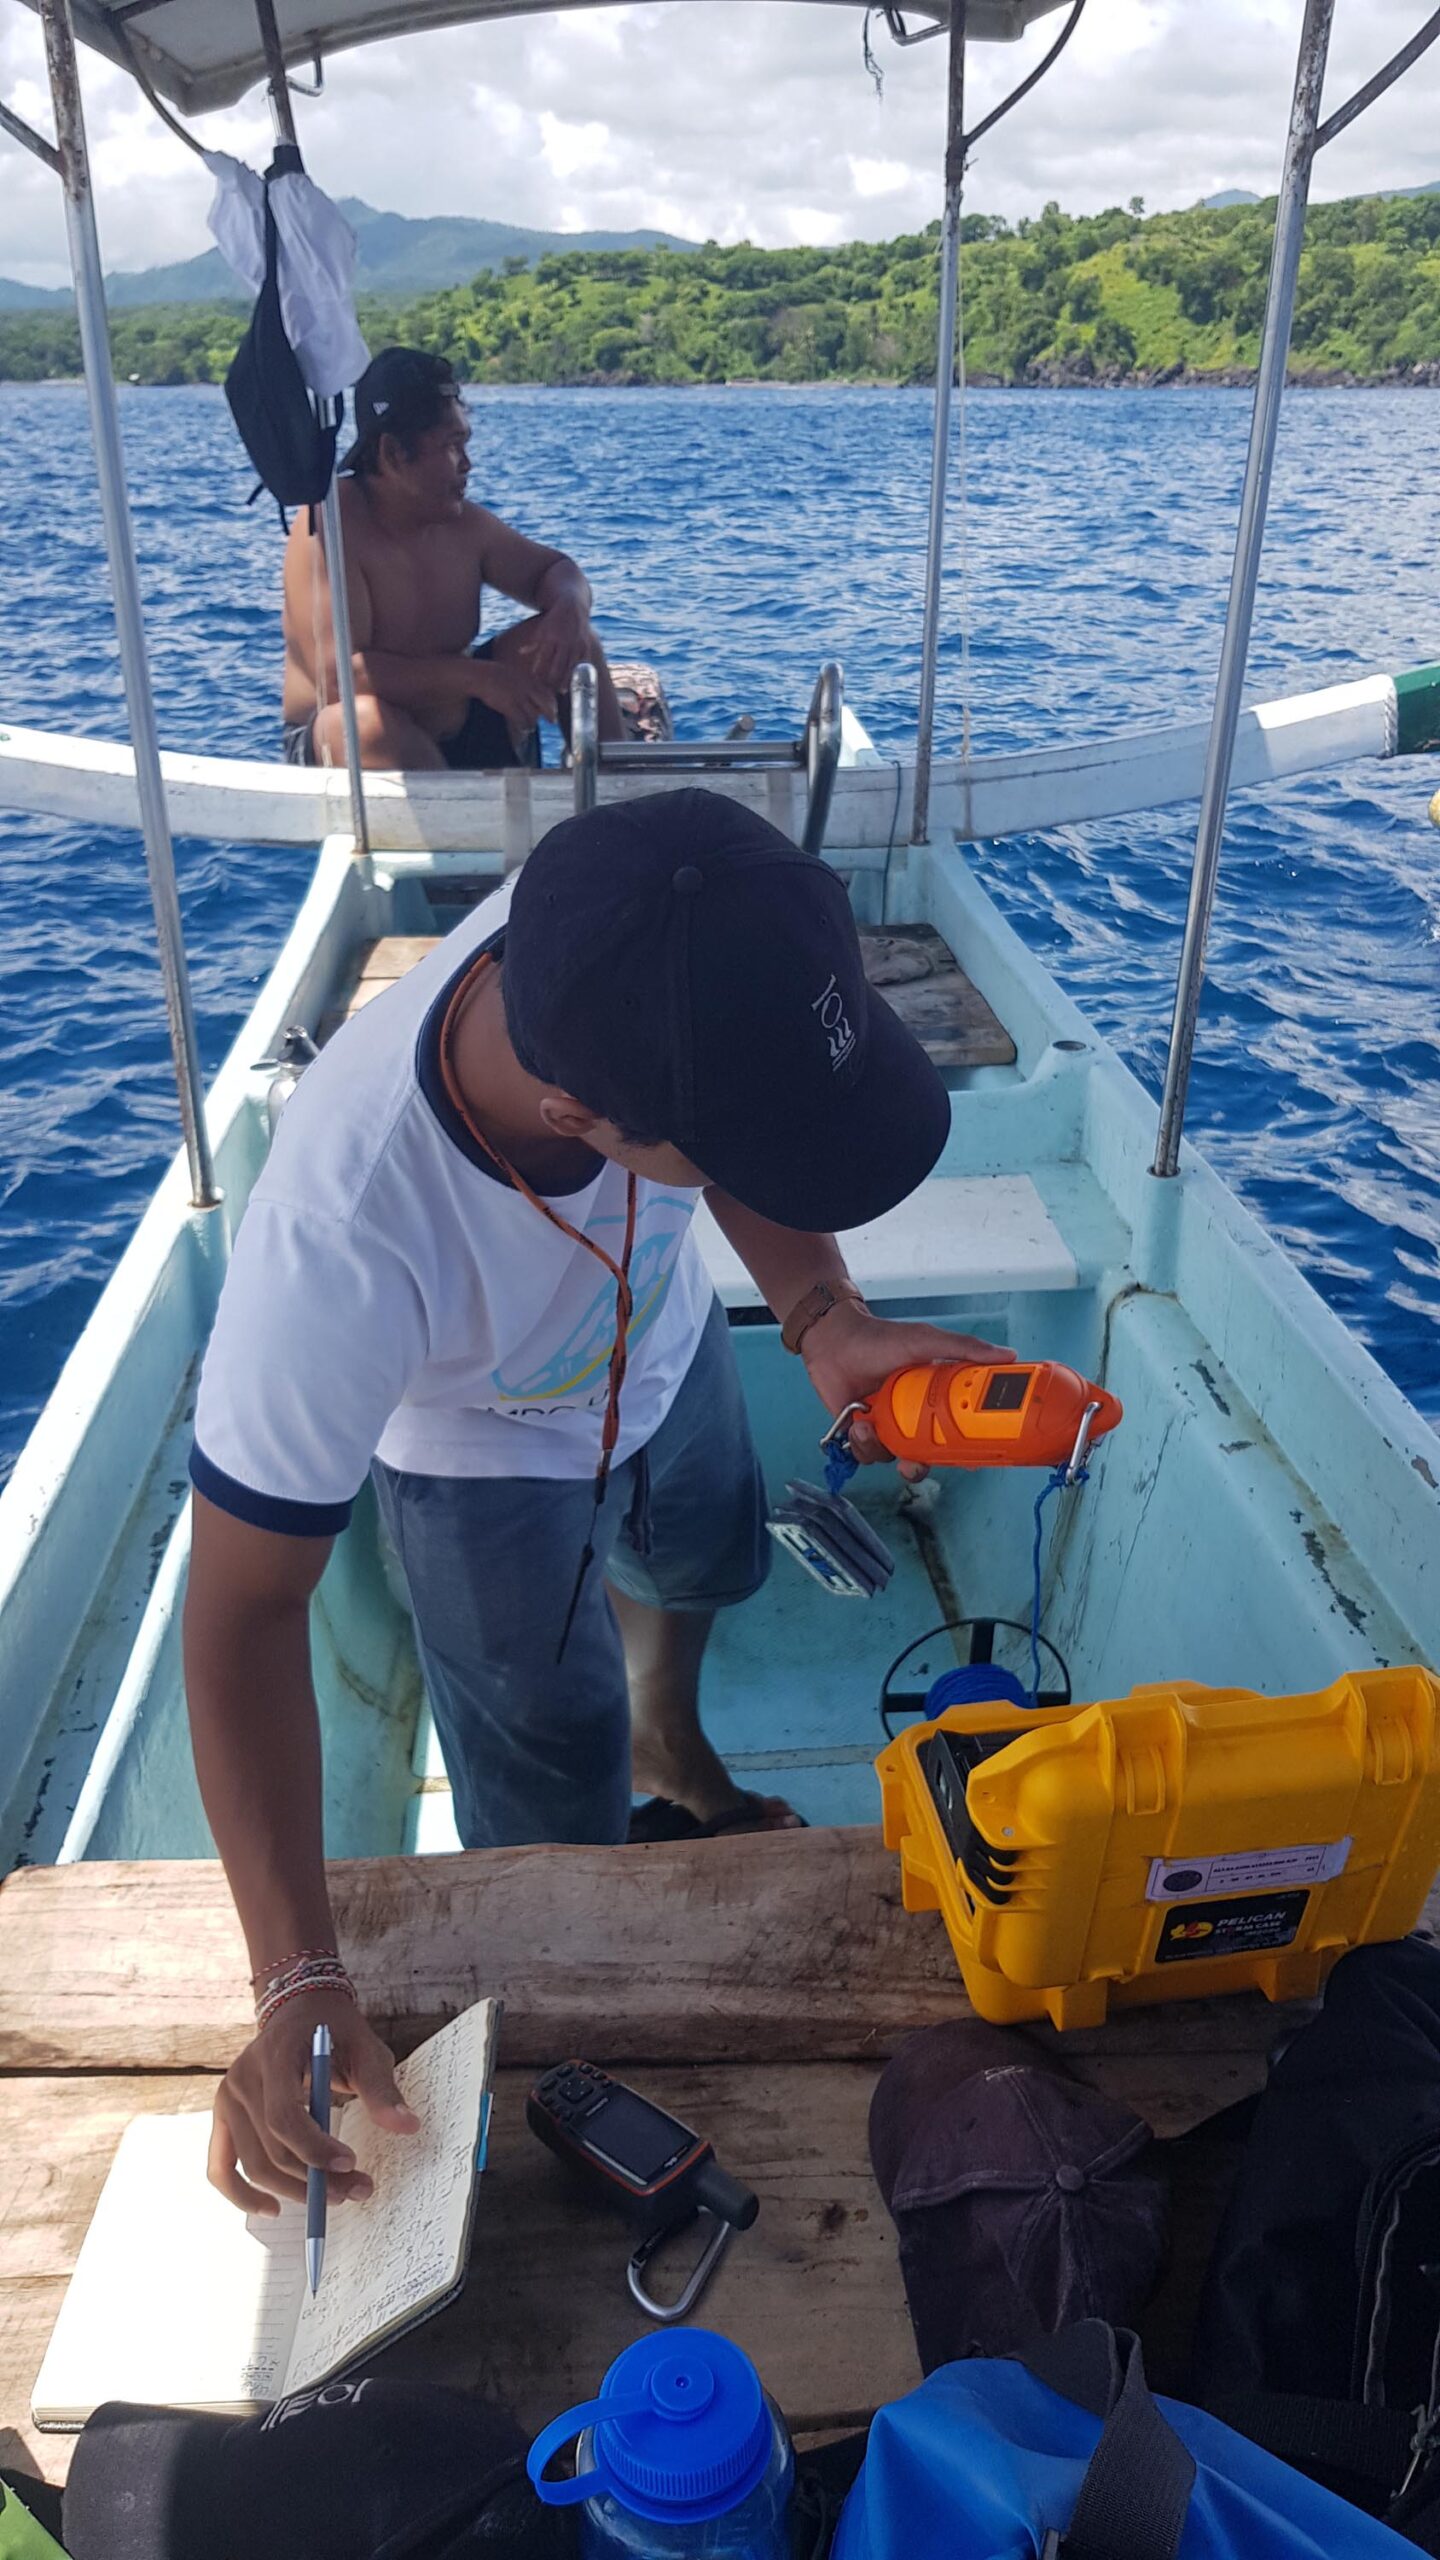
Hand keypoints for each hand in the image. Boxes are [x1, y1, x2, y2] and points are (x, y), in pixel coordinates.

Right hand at [208, 1989, 418, 2215]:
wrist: (299, 2009)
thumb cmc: (335, 2030)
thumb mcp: (364, 2048)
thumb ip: (381, 2088)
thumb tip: (407, 2127)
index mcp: (273, 2055)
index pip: (284, 2116)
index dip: (315, 2148)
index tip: (351, 2163)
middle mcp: (241, 2078)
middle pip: (272, 2148)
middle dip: (316, 2178)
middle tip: (359, 2189)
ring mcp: (226, 2099)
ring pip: (254, 2165)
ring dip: (294, 2191)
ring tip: (336, 2196)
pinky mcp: (222, 2118)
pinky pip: (220, 2167)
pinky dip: (241, 2195)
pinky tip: (272, 2210)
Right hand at [472, 654, 557, 731]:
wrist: (479, 675)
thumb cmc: (494, 674)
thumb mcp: (514, 673)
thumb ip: (525, 682)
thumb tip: (534, 694)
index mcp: (528, 678)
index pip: (547, 692)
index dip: (553, 702)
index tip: (553, 709)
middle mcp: (526, 687)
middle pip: (545, 704)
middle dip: (551, 714)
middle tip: (552, 721)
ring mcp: (518, 697)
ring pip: (533, 715)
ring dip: (533, 723)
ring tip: (531, 727)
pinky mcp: (509, 705)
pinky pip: (521, 720)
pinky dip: (524, 726)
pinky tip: (523, 729)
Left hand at [517, 597, 588, 690]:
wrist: (573, 606)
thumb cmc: (554, 620)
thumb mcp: (542, 629)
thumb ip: (533, 643)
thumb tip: (521, 652)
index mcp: (551, 637)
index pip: (543, 658)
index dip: (539, 670)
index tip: (535, 679)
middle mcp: (564, 641)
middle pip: (558, 665)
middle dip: (552, 679)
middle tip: (548, 690)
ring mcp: (577, 644)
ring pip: (571, 667)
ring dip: (566, 680)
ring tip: (561, 691)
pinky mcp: (586, 645)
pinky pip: (583, 663)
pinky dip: (579, 673)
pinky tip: (575, 682)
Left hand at [801, 1302, 1013, 1481]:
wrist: (833, 1340)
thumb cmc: (879, 1338)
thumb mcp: (925, 1341)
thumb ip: (964, 1349)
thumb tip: (1008, 1356)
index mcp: (934, 1399)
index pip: (957, 1430)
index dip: (964, 1449)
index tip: (969, 1460)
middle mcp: (912, 1416)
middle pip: (926, 1455)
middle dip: (920, 1466)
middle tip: (914, 1464)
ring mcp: (886, 1425)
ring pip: (893, 1458)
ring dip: (882, 1449)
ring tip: (870, 1427)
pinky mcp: (860, 1431)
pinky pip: (866, 1454)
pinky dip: (861, 1444)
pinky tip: (856, 1423)